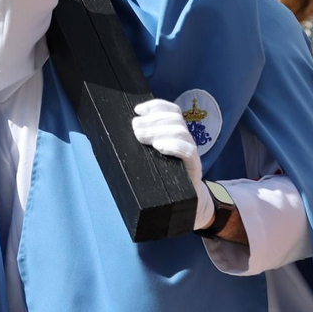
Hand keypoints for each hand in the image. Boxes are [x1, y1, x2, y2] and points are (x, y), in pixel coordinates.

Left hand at [132, 99, 213, 229]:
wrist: (183, 205)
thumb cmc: (163, 180)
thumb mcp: (151, 159)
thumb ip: (143, 146)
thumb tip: (119, 135)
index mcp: (176, 134)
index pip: (172, 111)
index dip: (156, 106)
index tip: (138, 110)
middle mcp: (186, 140)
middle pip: (174, 119)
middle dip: (152, 120)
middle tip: (134, 128)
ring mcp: (191, 153)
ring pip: (180, 131)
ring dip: (158, 131)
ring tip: (142, 137)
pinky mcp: (194, 167)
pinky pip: (188, 151)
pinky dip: (173, 145)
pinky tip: (160, 147)